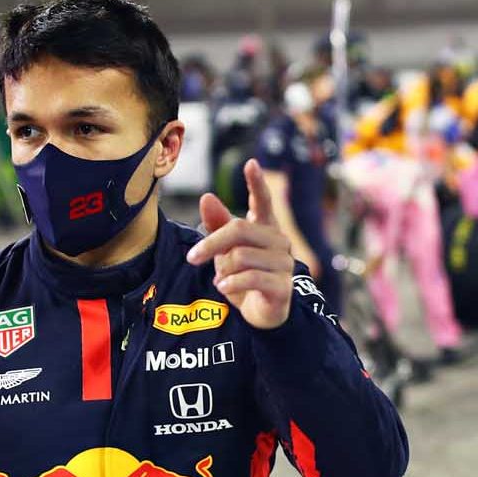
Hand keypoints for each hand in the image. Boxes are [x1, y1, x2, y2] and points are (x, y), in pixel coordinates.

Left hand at [187, 159, 297, 330]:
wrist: (262, 313)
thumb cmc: (245, 275)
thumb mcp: (226, 250)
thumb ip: (218, 225)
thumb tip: (207, 197)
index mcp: (266, 228)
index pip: (263, 201)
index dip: (257, 183)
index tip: (251, 164)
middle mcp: (279, 242)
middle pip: (239, 229)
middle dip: (211, 243)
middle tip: (193, 258)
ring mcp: (284, 264)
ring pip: (242, 256)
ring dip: (224, 270)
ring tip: (222, 280)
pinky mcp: (283, 286)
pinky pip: (251, 278)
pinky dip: (231, 284)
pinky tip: (224, 288)